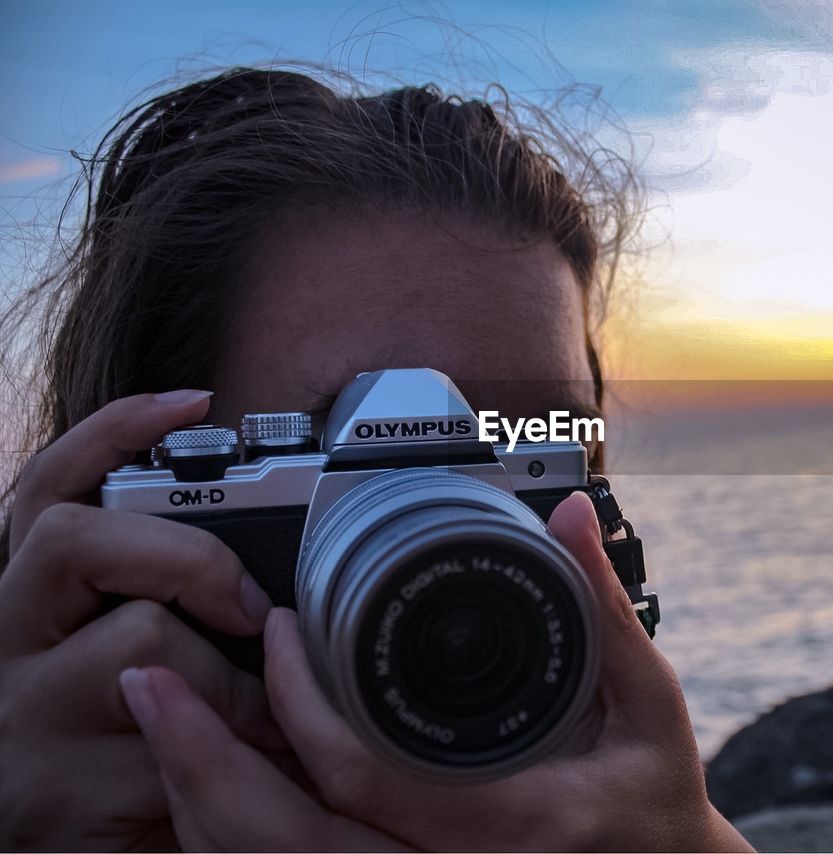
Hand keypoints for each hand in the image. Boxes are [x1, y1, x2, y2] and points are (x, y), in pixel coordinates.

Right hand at [0, 391, 284, 849]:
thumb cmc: (136, 745)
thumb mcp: (161, 660)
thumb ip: (179, 607)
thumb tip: (276, 575)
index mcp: (36, 599)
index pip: (50, 486)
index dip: (115, 433)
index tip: (195, 401)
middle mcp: (8, 643)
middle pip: (71, 539)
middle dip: (187, 560)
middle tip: (249, 608)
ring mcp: (20, 719)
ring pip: (139, 642)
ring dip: (229, 685)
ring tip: (258, 724)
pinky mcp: (53, 792)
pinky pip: (167, 740)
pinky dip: (229, 748)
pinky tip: (244, 765)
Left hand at [121, 491, 751, 851]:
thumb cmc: (653, 798)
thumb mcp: (650, 704)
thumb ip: (604, 609)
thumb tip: (568, 516)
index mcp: (506, 828)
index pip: (364, 779)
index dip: (301, 704)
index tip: (276, 628)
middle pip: (283, 845)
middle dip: (200, 765)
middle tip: (148, 685)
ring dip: (200, 800)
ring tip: (160, 719)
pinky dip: (235, 832)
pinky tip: (211, 775)